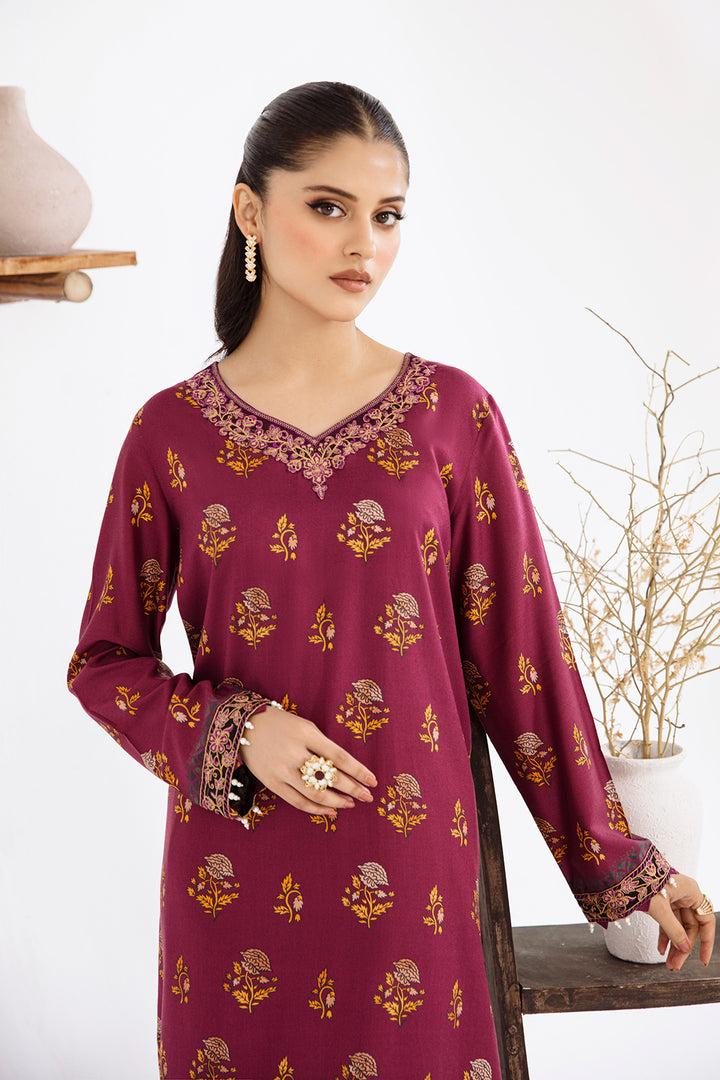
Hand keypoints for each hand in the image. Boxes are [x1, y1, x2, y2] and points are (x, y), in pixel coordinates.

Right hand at [240, 705, 376, 815]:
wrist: (244, 726)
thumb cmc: (282, 725)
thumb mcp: (305, 726)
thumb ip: (323, 746)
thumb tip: (345, 771)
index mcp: (307, 734)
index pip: (339, 756)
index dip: (358, 771)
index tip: (373, 781)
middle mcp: (295, 752)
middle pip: (329, 776)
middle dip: (353, 788)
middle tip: (367, 796)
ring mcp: (282, 770)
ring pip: (315, 793)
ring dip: (337, 801)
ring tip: (351, 803)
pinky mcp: (271, 783)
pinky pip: (297, 801)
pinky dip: (316, 809)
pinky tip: (330, 811)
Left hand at [647, 872, 715, 970]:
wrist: (625, 869)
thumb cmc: (643, 882)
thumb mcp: (659, 908)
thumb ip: (673, 929)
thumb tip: (684, 949)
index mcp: (691, 892)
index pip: (706, 921)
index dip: (706, 942)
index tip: (702, 960)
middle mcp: (685, 895)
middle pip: (690, 927)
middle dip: (682, 948)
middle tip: (675, 966)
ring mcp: (674, 899)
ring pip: (678, 927)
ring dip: (673, 945)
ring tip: (668, 964)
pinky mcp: (663, 902)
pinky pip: (667, 922)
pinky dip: (665, 935)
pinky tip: (661, 950)